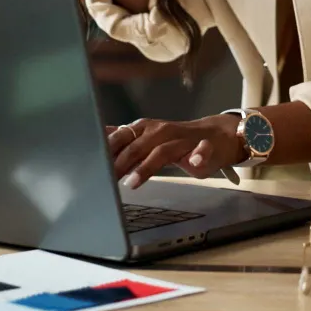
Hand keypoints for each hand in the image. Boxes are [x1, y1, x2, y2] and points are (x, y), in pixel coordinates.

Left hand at [105, 116, 245, 188]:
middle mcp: (162, 131)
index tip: (93, 165)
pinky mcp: (205, 146)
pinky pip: (202, 150)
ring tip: (132, 182)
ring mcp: (184, 138)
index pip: (122, 137)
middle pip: (137, 145)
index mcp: (146, 128)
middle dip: (121, 162)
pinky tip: (193, 163)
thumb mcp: (147, 138)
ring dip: (146, 166)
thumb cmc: (177, 140)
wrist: (217, 135)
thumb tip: (98, 135)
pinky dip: (198, 155)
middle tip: (107, 179)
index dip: (107, 151)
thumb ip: (124, 140)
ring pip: (163, 150)